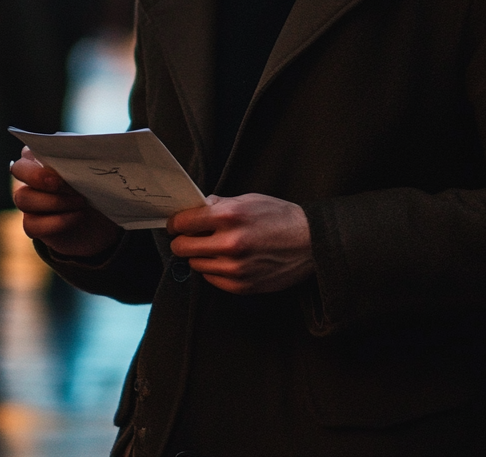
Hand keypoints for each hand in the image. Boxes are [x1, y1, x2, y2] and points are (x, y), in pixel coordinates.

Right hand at [11, 147, 121, 257]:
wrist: (101, 220)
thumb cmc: (94, 186)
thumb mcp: (93, 168)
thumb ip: (83, 155)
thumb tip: (82, 145)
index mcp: (43, 157)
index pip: (28, 149)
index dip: (39, 155)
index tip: (60, 163)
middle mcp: (31, 177)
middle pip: (18, 169)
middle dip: (38, 176)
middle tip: (61, 183)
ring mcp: (29, 201)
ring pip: (23, 198)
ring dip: (54, 200)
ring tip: (81, 201)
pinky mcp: (33, 225)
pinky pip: (31, 224)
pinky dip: (56, 221)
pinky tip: (77, 216)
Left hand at [167, 193, 313, 294]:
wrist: (311, 243)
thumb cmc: (280, 217)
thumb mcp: (250, 200)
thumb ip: (219, 204)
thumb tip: (196, 208)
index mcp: (230, 215)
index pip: (183, 222)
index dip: (175, 223)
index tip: (175, 224)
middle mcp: (230, 243)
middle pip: (182, 247)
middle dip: (182, 241)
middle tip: (188, 237)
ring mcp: (235, 267)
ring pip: (195, 265)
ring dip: (199, 256)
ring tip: (213, 247)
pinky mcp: (241, 285)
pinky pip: (211, 279)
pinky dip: (213, 269)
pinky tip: (226, 260)